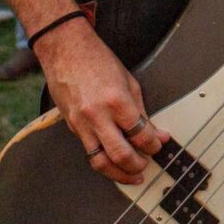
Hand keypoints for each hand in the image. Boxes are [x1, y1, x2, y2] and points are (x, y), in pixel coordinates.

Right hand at [33, 18, 168, 184]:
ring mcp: (81, 123)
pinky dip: (102, 159)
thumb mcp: (128, 81)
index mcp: (117, 100)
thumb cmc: (97, 59)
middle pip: (120, 155)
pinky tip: (112, 160)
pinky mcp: (71, 127)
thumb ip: (141, 111)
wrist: (65, 48)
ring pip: (100, 161)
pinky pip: (88, 151)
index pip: (140, 134)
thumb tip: (156, 132)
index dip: (154, 145)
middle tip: (146, 165)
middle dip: (137, 166)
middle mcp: (97, 115)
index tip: (158, 145)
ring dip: (118, 173)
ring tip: (131, 175)